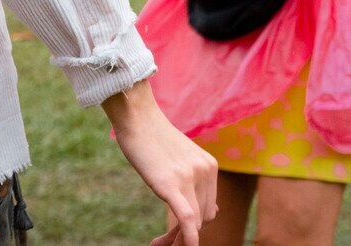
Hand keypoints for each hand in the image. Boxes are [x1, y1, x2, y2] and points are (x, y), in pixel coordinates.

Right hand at [104, 82, 216, 245]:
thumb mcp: (182, 160)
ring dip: (177, 240)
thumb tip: (212, 211)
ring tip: (157, 244)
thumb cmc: (154, 140)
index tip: (176, 237)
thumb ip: (196, 182)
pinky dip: (187, 238)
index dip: (195, 228)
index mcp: (210, 166)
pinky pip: (187, 217)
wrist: (138, 118)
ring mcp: (190, 176)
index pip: (209, 209)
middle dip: (184, 235)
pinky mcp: (171, 183)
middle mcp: (205, 171)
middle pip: (202, 218)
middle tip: (159, 243)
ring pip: (193, 222)